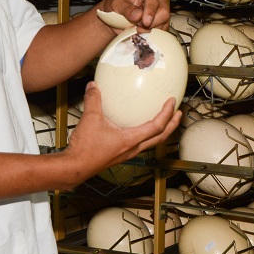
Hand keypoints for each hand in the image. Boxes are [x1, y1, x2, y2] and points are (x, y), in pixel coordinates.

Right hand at [61, 82, 180, 185]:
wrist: (75, 167)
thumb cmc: (85, 150)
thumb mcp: (90, 119)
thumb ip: (94, 100)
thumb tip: (94, 87)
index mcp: (130, 140)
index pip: (157, 126)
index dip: (167, 113)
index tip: (172, 103)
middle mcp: (133, 148)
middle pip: (160, 137)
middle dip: (172, 125)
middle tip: (179, 114)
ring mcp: (128, 153)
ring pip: (152, 142)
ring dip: (162, 131)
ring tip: (165, 121)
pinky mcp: (121, 154)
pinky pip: (140, 144)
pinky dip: (147, 135)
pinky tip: (139, 128)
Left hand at [100, 0, 169, 33]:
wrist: (115, 18)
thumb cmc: (117, 6)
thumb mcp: (117, 4)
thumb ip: (126, 9)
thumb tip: (138, 15)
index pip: (154, 0)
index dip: (150, 12)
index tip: (145, 22)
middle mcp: (158, 0)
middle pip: (163, 14)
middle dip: (150, 23)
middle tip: (137, 26)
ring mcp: (160, 14)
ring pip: (163, 25)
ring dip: (149, 31)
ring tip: (136, 29)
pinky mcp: (160, 25)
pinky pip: (160, 33)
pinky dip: (150, 36)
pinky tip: (141, 33)